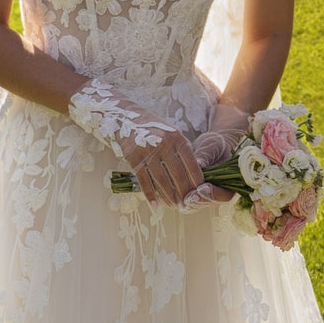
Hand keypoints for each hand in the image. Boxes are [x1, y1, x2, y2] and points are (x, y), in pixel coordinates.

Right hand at [68, 80, 202, 207]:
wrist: (124, 116)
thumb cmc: (152, 127)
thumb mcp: (170, 132)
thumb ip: (181, 149)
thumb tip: (194, 172)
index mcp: (177, 138)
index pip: (191, 164)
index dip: (196, 180)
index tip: (199, 192)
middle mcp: (164, 144)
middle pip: (177, 175)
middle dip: (184, 193)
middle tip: (187, 205)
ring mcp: (148, 151)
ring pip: (162, 180)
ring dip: (168, 196)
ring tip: (174, 206)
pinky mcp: (134, 158)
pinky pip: (144, 180)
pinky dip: (150, 194)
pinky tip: (155, 204)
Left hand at [181, 102, 249, 212]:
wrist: (206, 147)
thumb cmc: (213, 145)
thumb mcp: (211, 146)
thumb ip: (206, 155)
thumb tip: (199, 163)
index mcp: (228, 184)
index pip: (223, 195)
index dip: (212, 194)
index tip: (201, 187)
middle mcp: (216, 194)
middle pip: (206, 203)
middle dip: (195, 201)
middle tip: (185, 198)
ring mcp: (203, 196)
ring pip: (193, 205)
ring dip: (183, 202)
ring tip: (172, 198)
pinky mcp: (190, 194)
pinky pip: (183, 200)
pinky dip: (174, 197)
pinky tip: (164, 194)